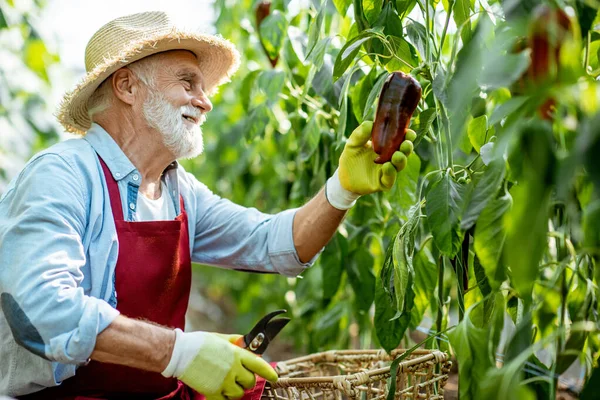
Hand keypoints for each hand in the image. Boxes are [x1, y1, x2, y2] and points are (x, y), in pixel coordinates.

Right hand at [162, 329, 277, 399]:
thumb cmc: (199, 343)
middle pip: (250, 381)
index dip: (269, 372)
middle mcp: (232, 369)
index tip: (274, 377)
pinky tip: (221, 390)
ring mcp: (223, 382)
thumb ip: (236, 342)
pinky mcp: (212, 392)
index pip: (259, 365)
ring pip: (239, 393)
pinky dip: (225, 397)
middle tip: (239, 376)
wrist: (179, 353)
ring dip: (236, 389)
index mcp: (236, 354)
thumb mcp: (221, 338)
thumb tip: (248, 344)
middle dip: (247, 380)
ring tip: (227, 382)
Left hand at [339, 121, 414, 194]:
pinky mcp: (382, 183)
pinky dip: (390, 173)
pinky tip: (387, 167)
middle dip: (407, 148)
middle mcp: (390, 158)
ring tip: (397, 155)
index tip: (409, 132)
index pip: (401, 139)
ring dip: (400, 160)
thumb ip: (361, 134)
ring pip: (399, 165)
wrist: (343, 176)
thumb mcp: (353, 143)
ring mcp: (388, 171)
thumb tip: (370, 124)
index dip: (407, 136)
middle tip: (406, 143)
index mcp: (387, 145)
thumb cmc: (351, 156)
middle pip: (403, 152)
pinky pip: (389, 179)